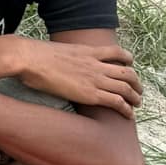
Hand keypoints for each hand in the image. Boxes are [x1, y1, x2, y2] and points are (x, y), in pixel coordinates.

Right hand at [15, 38, 142, 117]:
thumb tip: (53, 60)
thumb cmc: (33, 55)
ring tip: (137, 103)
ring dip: (135, 96)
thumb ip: (63, 56)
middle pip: (127, 71)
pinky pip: (117, 102)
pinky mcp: (91, 94)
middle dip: (136, 82)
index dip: (127, 59)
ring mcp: (95, 78)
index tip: (129, 65)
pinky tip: (128, 114)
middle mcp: (95, 64)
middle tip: (137, 89)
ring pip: (127, 87)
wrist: (27, 57)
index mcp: (87, 51)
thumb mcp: (54, 50)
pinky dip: (127, 109)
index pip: (117, 52)